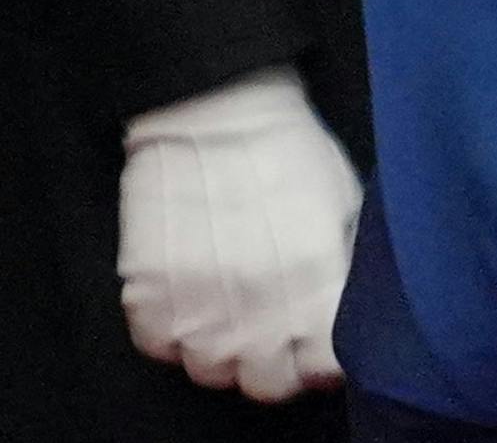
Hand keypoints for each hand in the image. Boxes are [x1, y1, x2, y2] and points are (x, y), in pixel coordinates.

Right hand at [118, 69, 361, 400]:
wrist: (214, 112)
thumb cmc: (289, 151)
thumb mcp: (345, 205)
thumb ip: (345, 273)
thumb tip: (350, 317)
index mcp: (315, 284)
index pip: (323, 369)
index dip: (324, 359)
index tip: (320, 342)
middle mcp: (256, 309)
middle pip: (266, 385)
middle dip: (277, 363)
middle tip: (276, 331)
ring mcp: (196, 308)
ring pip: (211, 372)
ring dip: (224, 350)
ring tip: (232, 312)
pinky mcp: (146, 296)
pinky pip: (159, 346)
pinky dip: (174, 331)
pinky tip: (192, 297)